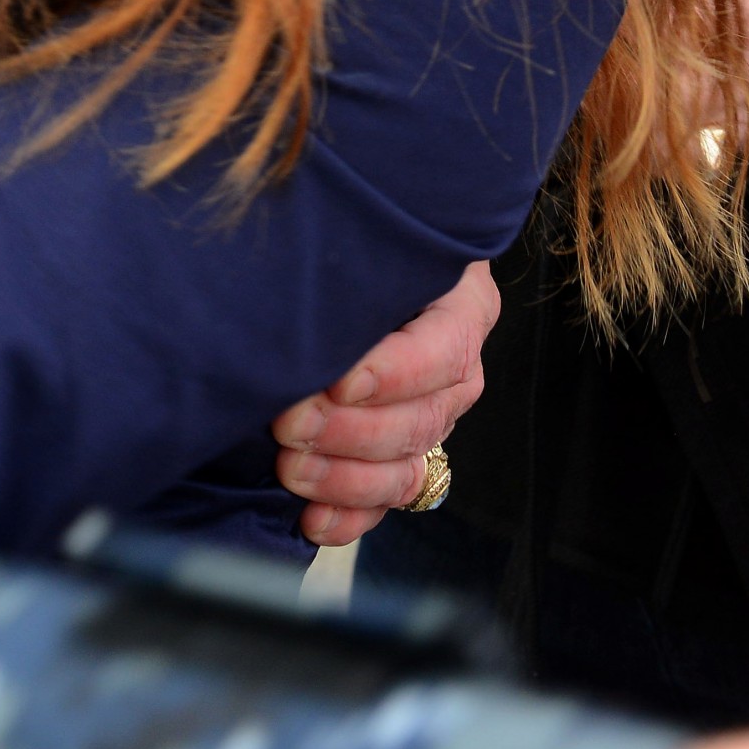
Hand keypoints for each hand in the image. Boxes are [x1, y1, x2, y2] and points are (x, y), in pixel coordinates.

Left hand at [273, 259, 491, 543]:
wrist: (331, 258)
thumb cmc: (342, 232)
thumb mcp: (357, 227)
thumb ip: (349, 248)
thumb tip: (303, 273)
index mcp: (461, 304)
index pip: (442, 349)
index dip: (393, 373)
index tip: (338, 382)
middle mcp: (456, 366)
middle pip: (423, 415)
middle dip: (351, 430)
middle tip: (288, 422)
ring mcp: (434, 417)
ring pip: (408, 465)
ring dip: (346, 477)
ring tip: (290, 469)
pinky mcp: (406, 457)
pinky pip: (390, 500)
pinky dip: (350, 517)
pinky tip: (311, 521)